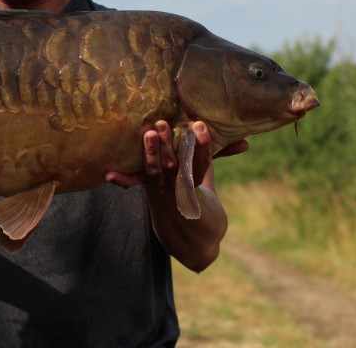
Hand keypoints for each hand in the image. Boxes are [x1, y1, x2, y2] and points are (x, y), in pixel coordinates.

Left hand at [105, 120, 246, 189]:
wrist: (187, 231)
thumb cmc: (198, 190)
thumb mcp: (210, 172)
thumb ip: (221, 154)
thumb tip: (246, 142)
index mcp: (196, 180)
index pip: (202, 162)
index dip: (201, 146)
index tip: (199, 126)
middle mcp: (178, 186)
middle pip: (175, 166)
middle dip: (169, 146)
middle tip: (163, 124)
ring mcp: (161, 188)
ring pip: (155, 173)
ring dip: (151, 155)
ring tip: (148, 134)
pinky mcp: (147, 188)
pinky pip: (134, 183)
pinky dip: (122, 179)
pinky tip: (108, 174)